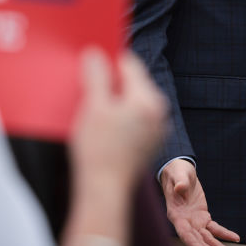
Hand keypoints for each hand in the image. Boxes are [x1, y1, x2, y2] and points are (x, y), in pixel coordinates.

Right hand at [71, 48, 168, 186]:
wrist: (105, 192)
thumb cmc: (98, 150)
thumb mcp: (93, 107)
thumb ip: (97, 76)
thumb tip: (96, 53)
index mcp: (147, 99)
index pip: (130, 65)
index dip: (110, 58)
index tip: (93, 55)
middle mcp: (158, 113)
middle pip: (133, 84)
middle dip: (111, 81)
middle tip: (87, 81)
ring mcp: (156, 130)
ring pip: (133, 103)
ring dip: (114, 100)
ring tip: (90, 104)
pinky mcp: (148, 145)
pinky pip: (134, 121)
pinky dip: (119, 118)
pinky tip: (100, 125)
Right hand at [160, 158, 239, 245]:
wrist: (180, 172)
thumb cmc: (176, 173)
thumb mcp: (178, 175)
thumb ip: (179, 182)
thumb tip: (179, 188)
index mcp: (176, 215)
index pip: (185, 234)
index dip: (195, 245)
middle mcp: (184, 222)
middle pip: (197, 240)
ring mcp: (194, 221)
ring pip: (206, 238)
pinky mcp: (203, 217)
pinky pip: (214, 228)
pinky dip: (224, 233)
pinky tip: (235, 239)